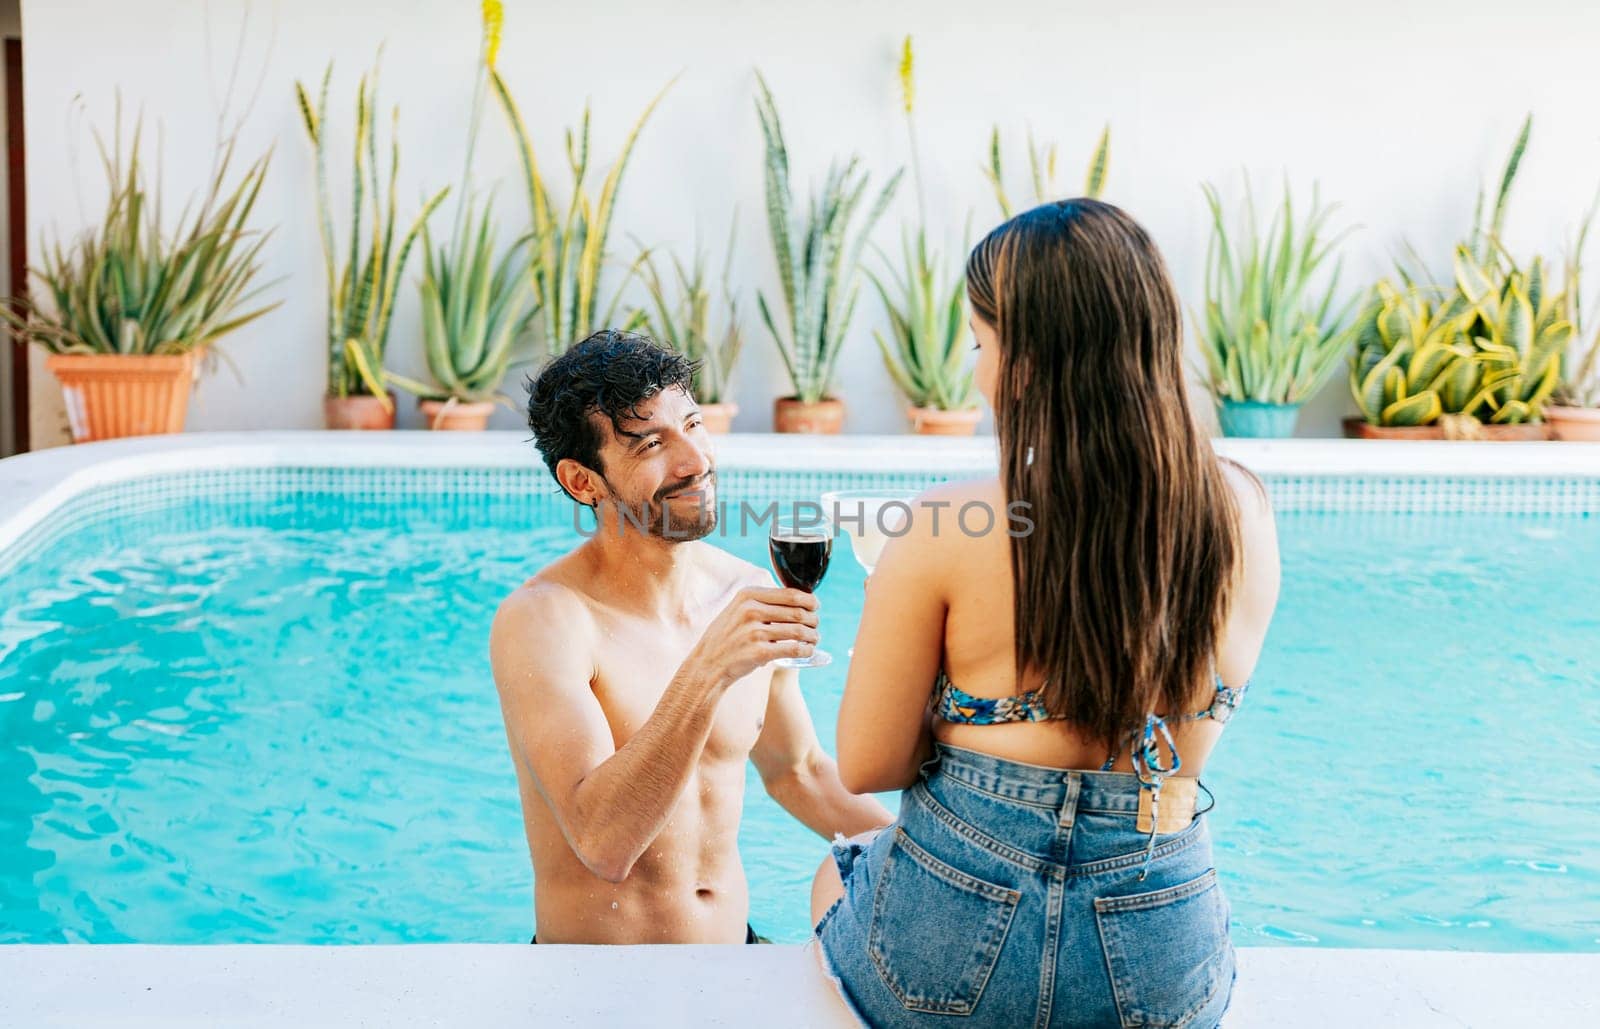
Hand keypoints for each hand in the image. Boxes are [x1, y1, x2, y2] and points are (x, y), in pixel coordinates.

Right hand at [682, 586, 819, 689]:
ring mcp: (755, 632)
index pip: (791, 594)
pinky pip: (794, 649)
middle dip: (813, 619)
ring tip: (814, 639)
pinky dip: (806, 650)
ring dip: (813, 636)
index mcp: (748, 595)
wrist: (707, 665)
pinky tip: (808, 651)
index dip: (810, 601)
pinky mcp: (759, 652)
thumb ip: (761, 602)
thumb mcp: (737, 610)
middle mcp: (751, 610)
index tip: (815, 607)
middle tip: (815, 626)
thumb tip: (797, 599)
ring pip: (799, 631)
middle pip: (798, 612)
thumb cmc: (727, 637)